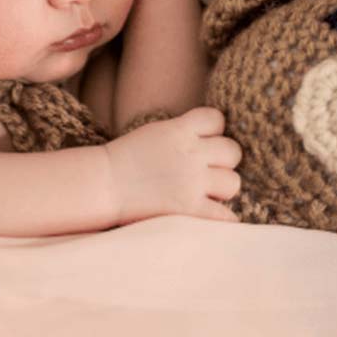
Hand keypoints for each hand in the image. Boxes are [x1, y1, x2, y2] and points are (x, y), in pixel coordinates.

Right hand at [104, 107, 241, 224]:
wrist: (103, 185)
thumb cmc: (124, 159)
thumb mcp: (155, 132)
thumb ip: (182, 132)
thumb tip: (209, 138)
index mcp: (179, 130)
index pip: (216, 119)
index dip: (214, 131)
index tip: (203, 142)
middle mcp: (190, 153)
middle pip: (232, 151)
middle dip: (223, 161)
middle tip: (206, 170)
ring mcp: (191, 182)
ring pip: (233, 182)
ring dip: (222, 188)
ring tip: (206, 192)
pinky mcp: (189, 209)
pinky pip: (226, 215)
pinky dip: (220, 217)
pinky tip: (208, 214)